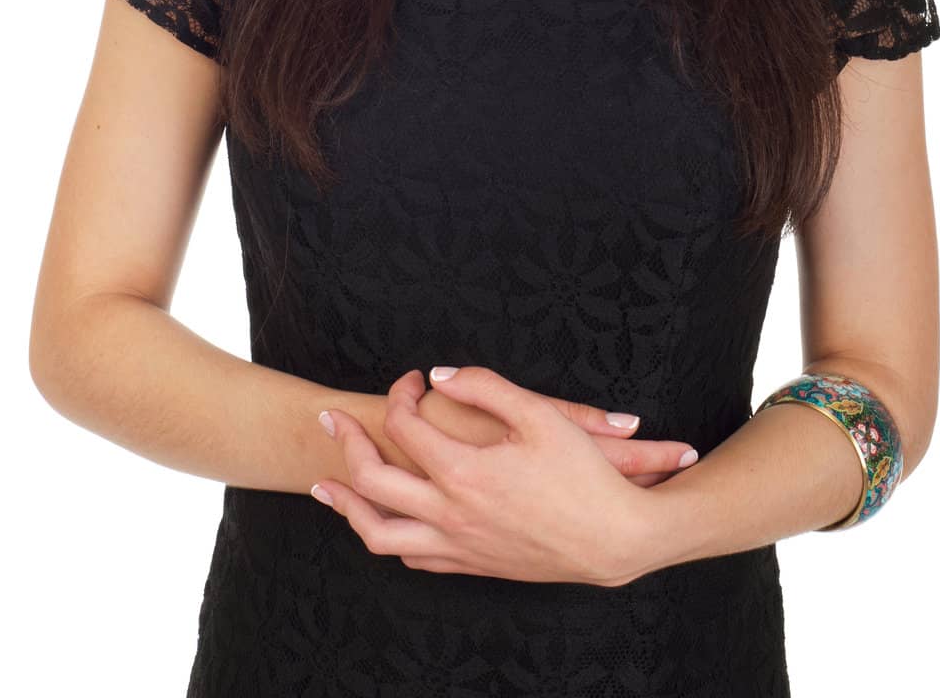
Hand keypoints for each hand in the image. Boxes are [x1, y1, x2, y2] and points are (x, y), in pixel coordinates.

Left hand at [310, 366, 655, 586]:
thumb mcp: (541, 413)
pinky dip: (389, 537)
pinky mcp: (471, 565)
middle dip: (345, 444)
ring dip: (346, 508)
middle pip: (373, 481)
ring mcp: (458, 545)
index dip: (401, 394)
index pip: (406, 425)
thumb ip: (485, 386)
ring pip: (379, 534)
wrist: (614, 539)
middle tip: (330, 420)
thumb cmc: (583, 473)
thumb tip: (439, 374)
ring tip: (325, 487)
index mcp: (464, 472)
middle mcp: (450, 513)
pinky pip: (412, 557)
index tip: (410, 379)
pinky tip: (385, 522)